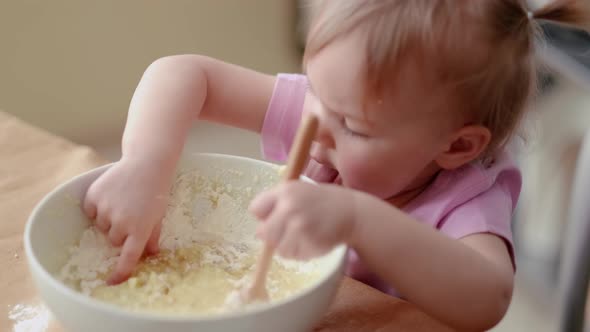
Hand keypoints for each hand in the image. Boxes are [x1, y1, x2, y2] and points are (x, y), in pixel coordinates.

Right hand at [83, 157, 170, 283]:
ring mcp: (106, 208)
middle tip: (132, 212)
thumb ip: (152, 236)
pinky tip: (111, 194)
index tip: (112, 282)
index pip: (128, 257)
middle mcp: (122, 221)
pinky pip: (90, 212)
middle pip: (113, 240)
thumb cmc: (156, 191)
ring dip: (109, 218)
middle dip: (120, 232)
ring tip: (123, 200)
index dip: (120, 271)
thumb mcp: (158, 215)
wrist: (147, 163)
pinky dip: (96, 207)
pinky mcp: (94, 196)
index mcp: (140, 228)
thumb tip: (150, 256)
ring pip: (101, 226)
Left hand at [249, 182, 355, 259]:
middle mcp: (289, 207)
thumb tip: (259, 231)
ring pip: (278, 248)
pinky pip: (294, 256)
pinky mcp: (309, 242)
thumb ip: (276, 203)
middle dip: (275, 235)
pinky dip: (301, 253)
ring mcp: (299, 226)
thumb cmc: (322, 202)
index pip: (255, 209)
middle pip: (263, 233)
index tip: (275, 217)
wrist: (352, 212)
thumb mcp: (298, 191)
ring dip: (289, 246)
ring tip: (304, 236)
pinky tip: (312, 241)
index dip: (264, 216)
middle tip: (291, 230)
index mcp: (284, 191)